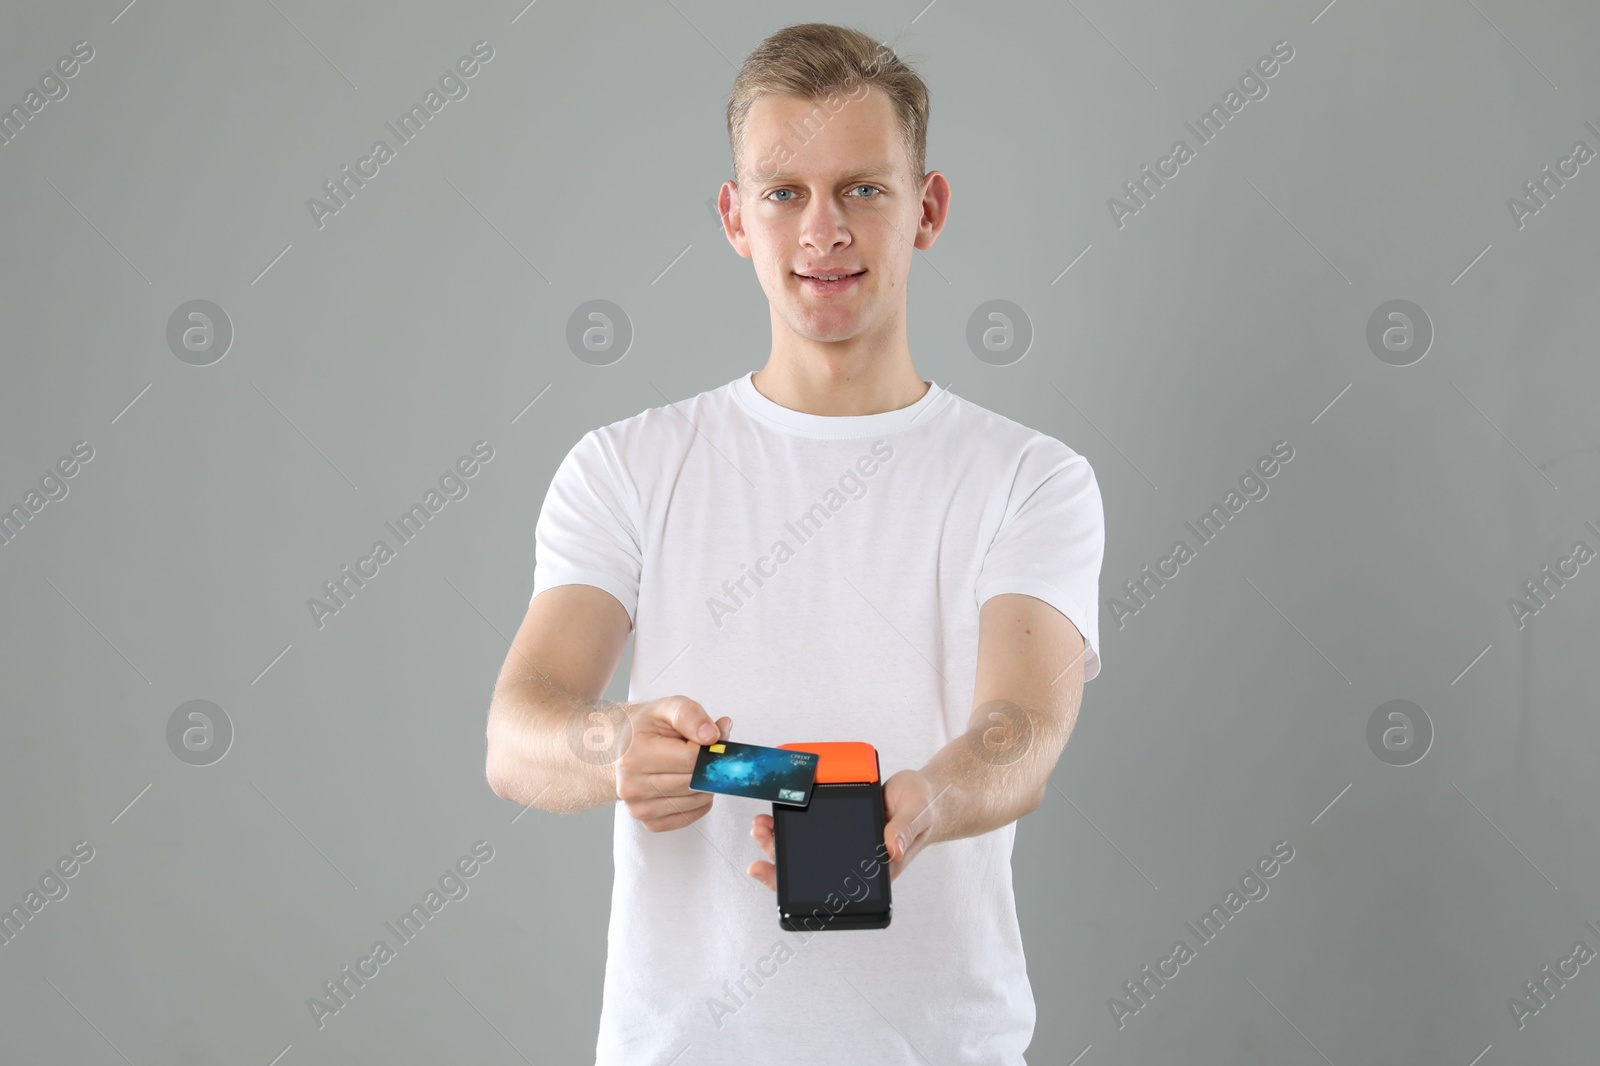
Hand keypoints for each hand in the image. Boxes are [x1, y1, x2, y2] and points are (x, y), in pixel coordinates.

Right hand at [614, 696, 730, 831]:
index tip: (708, 739)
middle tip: (705, 753)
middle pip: (695, 782)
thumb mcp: (667, 708)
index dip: (707, 748)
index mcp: (634, 754)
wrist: (625, 748)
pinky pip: (690, 817)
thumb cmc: (649, 728)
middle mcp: (632, 786)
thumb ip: (691, 715)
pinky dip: (699, 802)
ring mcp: (639, 809)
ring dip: (706, 784)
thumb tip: (713, 736)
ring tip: (693, 767)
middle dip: (709, 766)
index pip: (690, 758)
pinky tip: (690, 784)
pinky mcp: (650, 823)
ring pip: (696, 801)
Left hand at [746, 768, 941, 889]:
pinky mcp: (838, 825)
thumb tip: (891, 850)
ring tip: (760, 825)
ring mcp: (843, 845)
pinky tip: (775, 812)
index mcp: (871, 870)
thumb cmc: (923, 808)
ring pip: (802, 850)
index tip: (769, 872)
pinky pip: (809, 827)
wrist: (925, 794)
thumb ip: (904, 830)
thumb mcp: (916, 813)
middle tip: (760, 834)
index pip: (829, 889)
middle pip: (806, 871)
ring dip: (777, 839)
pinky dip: (790, 822)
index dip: (795, 887)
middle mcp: (853, 862)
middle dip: (776, 857)